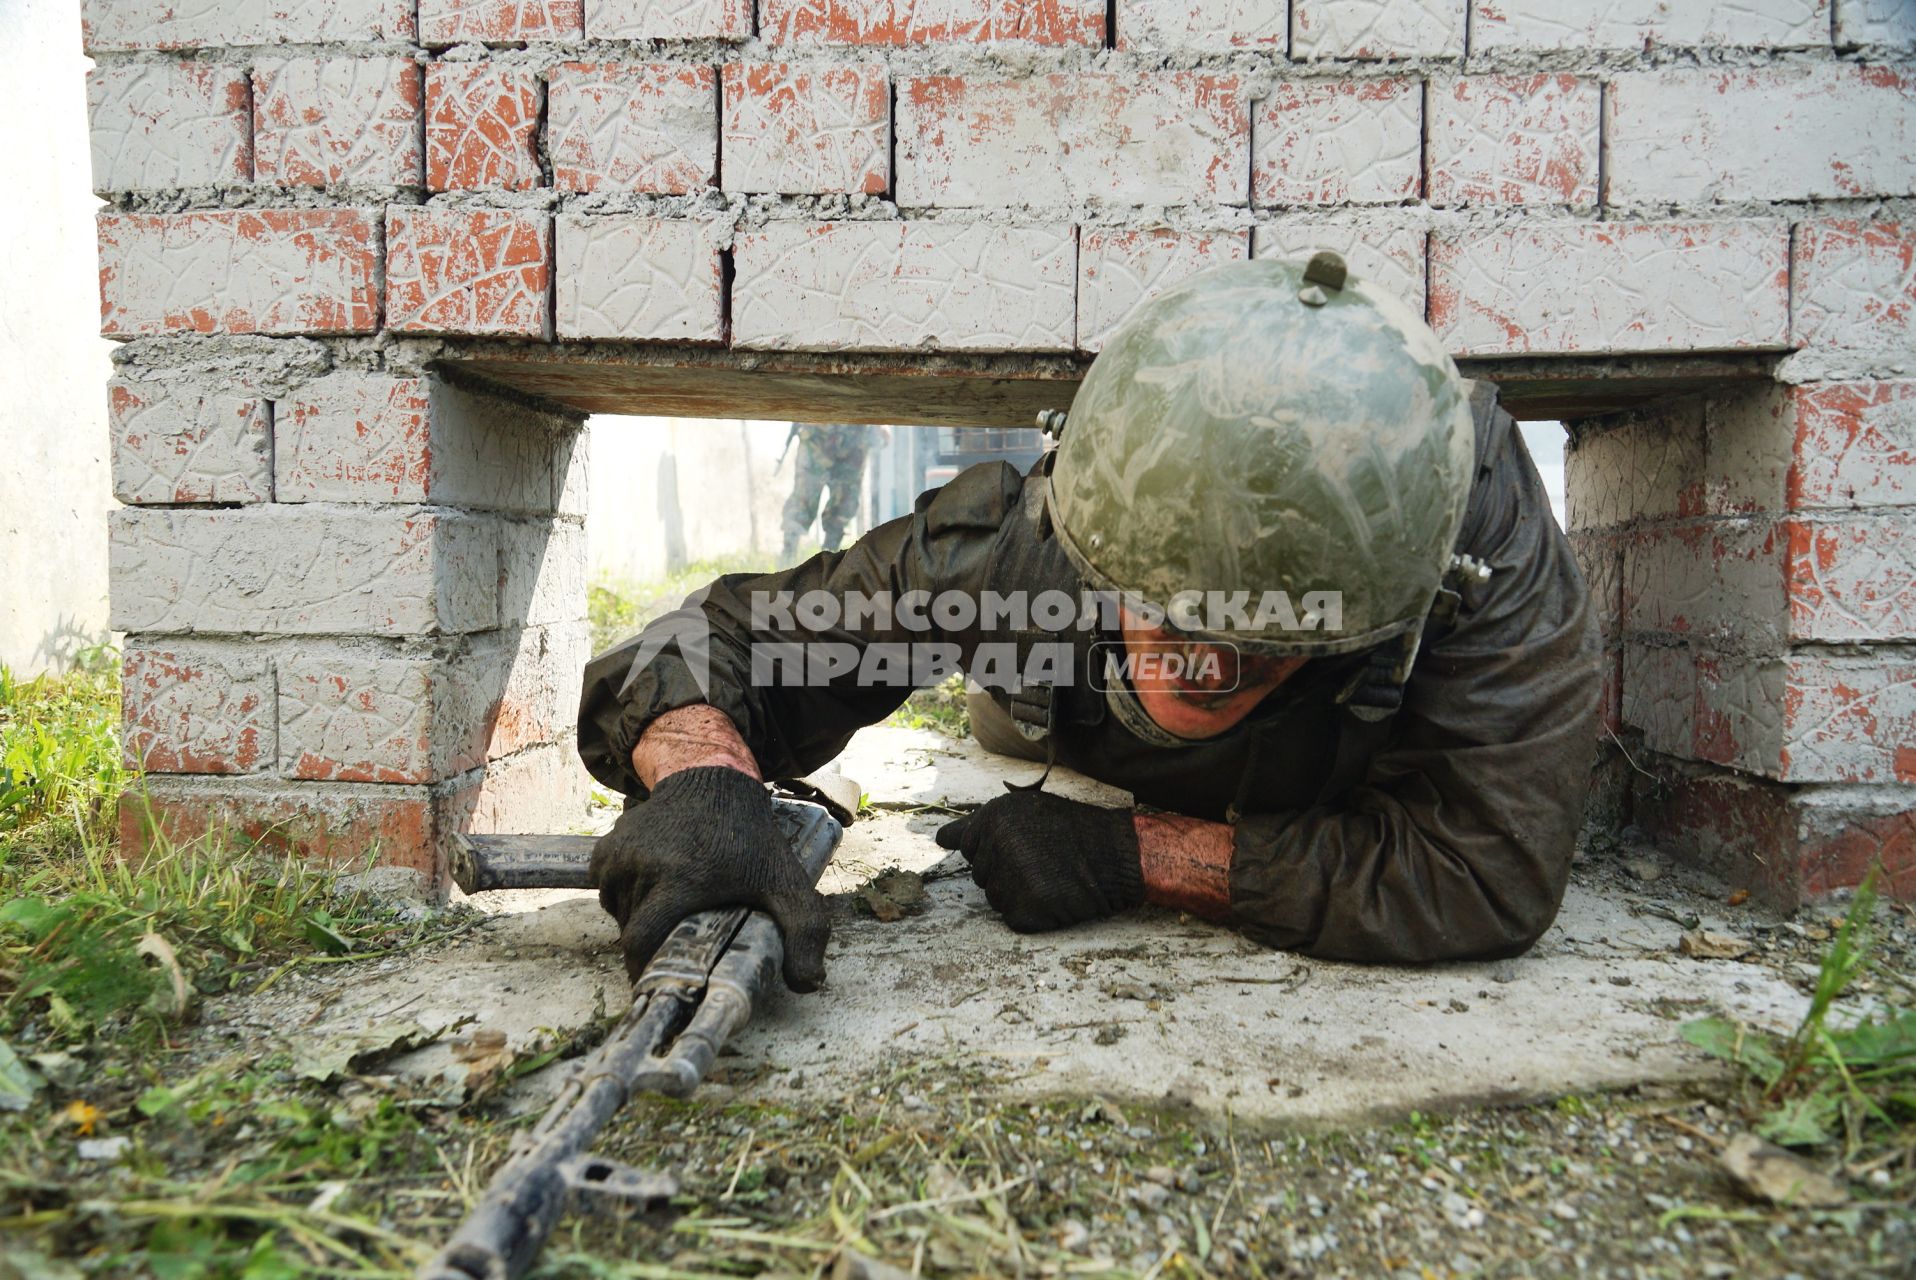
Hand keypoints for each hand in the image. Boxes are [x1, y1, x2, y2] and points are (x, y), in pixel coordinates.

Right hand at [589, 766, 829, 991]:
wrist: (714, 781)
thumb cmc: (751, 838)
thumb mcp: (786, 883)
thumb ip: (805, 933)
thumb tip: (807, 984)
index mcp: (682, 880)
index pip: (641, 940)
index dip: (643, 968)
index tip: (658, 979)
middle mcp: (644, 865)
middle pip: (631, 929)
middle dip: (647, 946)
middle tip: (672, 947)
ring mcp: (622, 853)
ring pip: (617, 909)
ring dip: (636, 920)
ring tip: (669, 913)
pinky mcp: (609, 846)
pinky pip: (605, 887)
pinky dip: (621, 896)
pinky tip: (651, 888)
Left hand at [935, 791, 1143, 931]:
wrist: (1117, 855)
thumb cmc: (1072, 831)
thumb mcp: (1025, 811)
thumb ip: (978, 824)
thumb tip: (939, 839)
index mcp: (995, 816)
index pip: (967, 846)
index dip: (996, 849)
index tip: (1025, 845)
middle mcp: (998, 844)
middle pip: (980, 875)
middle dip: (1006, 873)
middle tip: (1044, 861)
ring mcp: (1012, 878)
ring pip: (995, 898)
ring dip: (1019, 894)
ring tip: (1051, 877)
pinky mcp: (1026, 909)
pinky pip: (1013, 918)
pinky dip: (1033, 915)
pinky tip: (1055, 896)